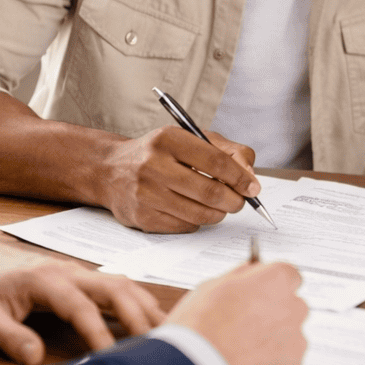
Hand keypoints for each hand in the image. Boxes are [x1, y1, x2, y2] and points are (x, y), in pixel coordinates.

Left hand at [0, 232, 165, 364]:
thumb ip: (9, 336)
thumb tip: (35, 358)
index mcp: (46, 280)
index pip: (80, 306)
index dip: (98, 331)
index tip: (110, 357)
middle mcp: (70, 271)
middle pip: (114, 287)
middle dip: (137, 315)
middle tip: (156, 343)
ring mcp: (81, 271)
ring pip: (123, 284)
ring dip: (145, 307)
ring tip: (167, 332)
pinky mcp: (85, 277)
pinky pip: (119, 285)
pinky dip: (140, 301)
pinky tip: (153, 320)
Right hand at [100, 126, 260, 232]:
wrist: (111, 170)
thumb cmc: (160, 153)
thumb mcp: (191, 139)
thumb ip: (227, 152)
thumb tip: (250, 178)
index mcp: (169, 138)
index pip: (216, 161)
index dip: (240, 177)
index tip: (253, 187)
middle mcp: (153, 165)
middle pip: (210, 191)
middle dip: (234, 201)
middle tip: (240, 202)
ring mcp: (145, 193)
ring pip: (199, 213)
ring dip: (218, 213)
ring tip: (220, 207)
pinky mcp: (141, 217)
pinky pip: (184, 226)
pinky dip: (197, 222)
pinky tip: (193, 210)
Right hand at [164, 261, 307, 364]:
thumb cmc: (199, 326)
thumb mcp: (212, 286)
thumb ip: (240, 276)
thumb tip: (250, 271)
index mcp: (276, 281)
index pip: (289, 276)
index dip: (272, 287)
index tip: (260, 295)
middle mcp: (293, 308)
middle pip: (292, 308)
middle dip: (274, 315)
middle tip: (245, 327)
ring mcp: (296, 342)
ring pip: (290, 339)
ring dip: (273, 343)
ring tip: (241, 353)